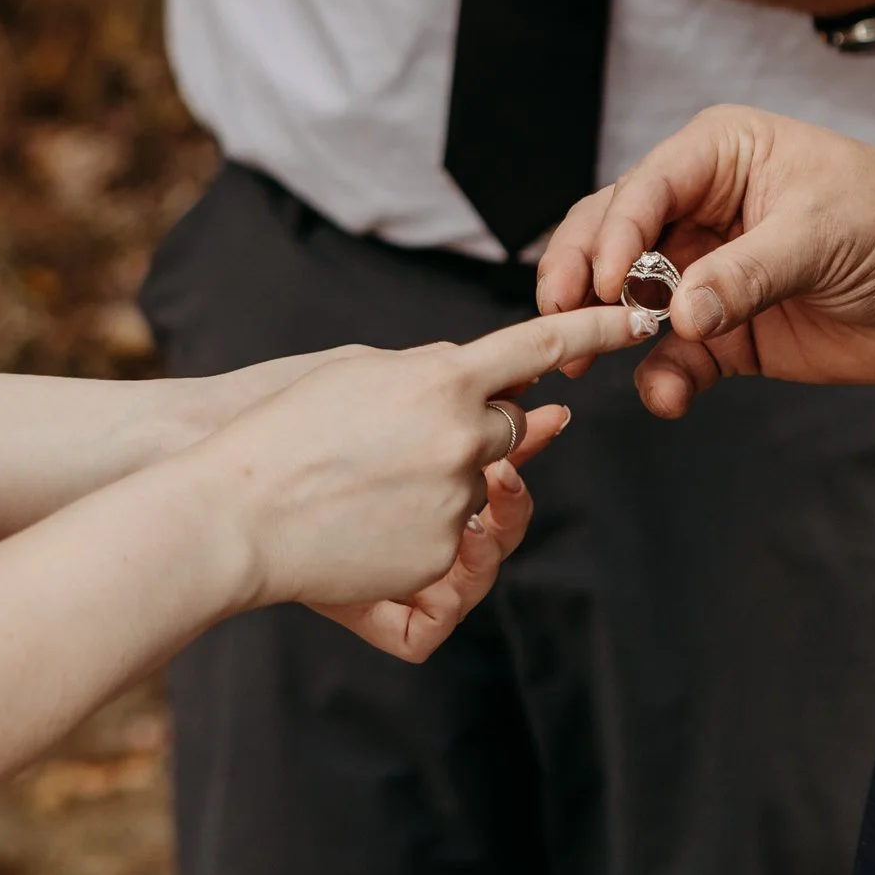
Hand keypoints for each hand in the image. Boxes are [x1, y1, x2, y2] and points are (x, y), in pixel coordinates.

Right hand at [192, 306, 640, 660]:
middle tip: (403, 437)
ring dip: (438, 480)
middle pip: (507, 426)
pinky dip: (417, 526)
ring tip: (364, 481)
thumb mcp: (359, 371)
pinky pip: (450, 533)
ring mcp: (454, 501)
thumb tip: (473, 377)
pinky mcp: (437, 556)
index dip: (597, 330)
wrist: (235, 515)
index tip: (639, 318)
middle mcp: (462, 438)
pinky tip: (363, 521)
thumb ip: (430, 370)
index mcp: (443, 379)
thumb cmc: (282, 430)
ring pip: (476, 483)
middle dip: (474, 428)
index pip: (541, 346)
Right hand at [536, 106, 874, 419]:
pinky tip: (666, 394)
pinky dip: (663, 378)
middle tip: (561, 317)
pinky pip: (675, 356)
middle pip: (613, 238)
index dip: (611, 233)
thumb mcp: (820, 235)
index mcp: (718, 154)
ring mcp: (708, 272)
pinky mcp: (726, 330)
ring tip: (595, 358)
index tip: (596, 281)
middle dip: (582, 278)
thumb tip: (682, 312)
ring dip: (611, 331)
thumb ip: (746, 273)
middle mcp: (701, 208)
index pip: (643, 187)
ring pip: (631, 301)